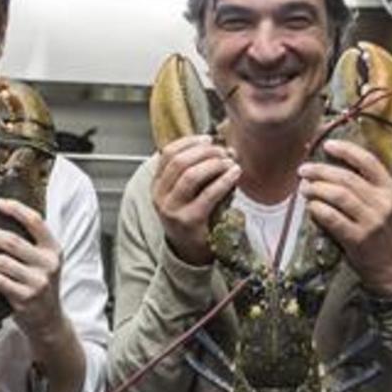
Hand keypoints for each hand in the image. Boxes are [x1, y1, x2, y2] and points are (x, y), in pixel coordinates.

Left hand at [0, 199, 67, 347]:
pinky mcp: (25, 298)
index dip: (16, 209)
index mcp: (53, 250)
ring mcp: (37, 282)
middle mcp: (48, 264)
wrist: (48, 320)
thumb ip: (26, 245)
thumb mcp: (42, 262)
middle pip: (12, 241)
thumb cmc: (38, 285)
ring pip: (1, 261)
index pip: (36, 222)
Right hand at [152, 134, 240, 264]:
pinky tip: (235, 173)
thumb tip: (221, 147)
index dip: (189, 142)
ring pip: (191, 175)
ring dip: (214, 164)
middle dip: (205, 151)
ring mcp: (173, 209)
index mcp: (157, 185)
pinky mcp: (189, 220)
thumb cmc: (192, 218)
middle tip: (224, 151)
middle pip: (180, 161)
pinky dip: (224, 180)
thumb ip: (194, 171)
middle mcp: (160, 196)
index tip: (208, 138)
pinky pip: (208, 194)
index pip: (167, 153)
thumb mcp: (186, 193)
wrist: (189, 252)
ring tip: (230, 162)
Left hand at [298, 139, 391, 294]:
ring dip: (316, 189)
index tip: (327, 145)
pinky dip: (318, 209)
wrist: (391, 265)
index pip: (368, 161)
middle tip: (304, 170)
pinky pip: (333, 218)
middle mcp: (383, 203)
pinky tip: (310, 207)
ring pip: (338, 196)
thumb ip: (366, 185)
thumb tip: (333, 164)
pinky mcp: (358, 239)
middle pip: (347, 178)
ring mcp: (372, 221)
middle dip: (321, 171)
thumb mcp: (384, 204)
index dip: (347, 150)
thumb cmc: (382, 231)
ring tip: (304, 188)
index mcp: (391, 189)